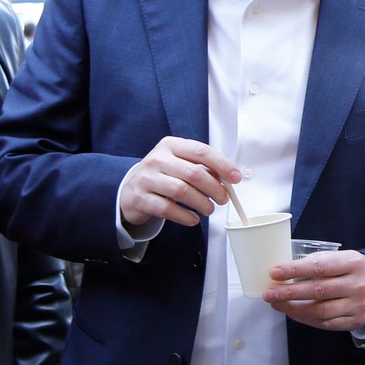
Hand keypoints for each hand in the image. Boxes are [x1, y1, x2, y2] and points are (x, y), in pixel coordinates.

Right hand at [119, 138, 240, 229]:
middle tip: (223, 199)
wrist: (128, 189)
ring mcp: (146, 178)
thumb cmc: (161, 176)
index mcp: (171, 145)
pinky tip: (193, 219)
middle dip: (214, 188)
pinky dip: (184, 216)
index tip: (235, 178)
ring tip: (209, 210)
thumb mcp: (179, 165)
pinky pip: (167, 209)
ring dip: (201, 203)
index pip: (201, 151)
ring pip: (181, 191)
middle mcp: (157, 159)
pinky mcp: (139, 198)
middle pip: (193, 173)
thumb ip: (202, 168)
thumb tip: (228, 178)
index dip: (222, 165)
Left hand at [262, 250, 364, 332]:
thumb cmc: (351, 270)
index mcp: (353, 263)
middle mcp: (356, 285)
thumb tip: (284, 270)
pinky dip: (305, 319)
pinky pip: (324, 323)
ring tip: (276, 304)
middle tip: (269, 293)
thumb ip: (318, 262)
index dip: (295, 270)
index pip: (320, 267)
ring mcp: (357, 305)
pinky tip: (292, 312)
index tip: (274, 272)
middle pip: (317, 290)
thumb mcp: (341, 258)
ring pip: (319, 311)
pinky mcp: (354, 321)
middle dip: (289, 293)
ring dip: (293, 308)